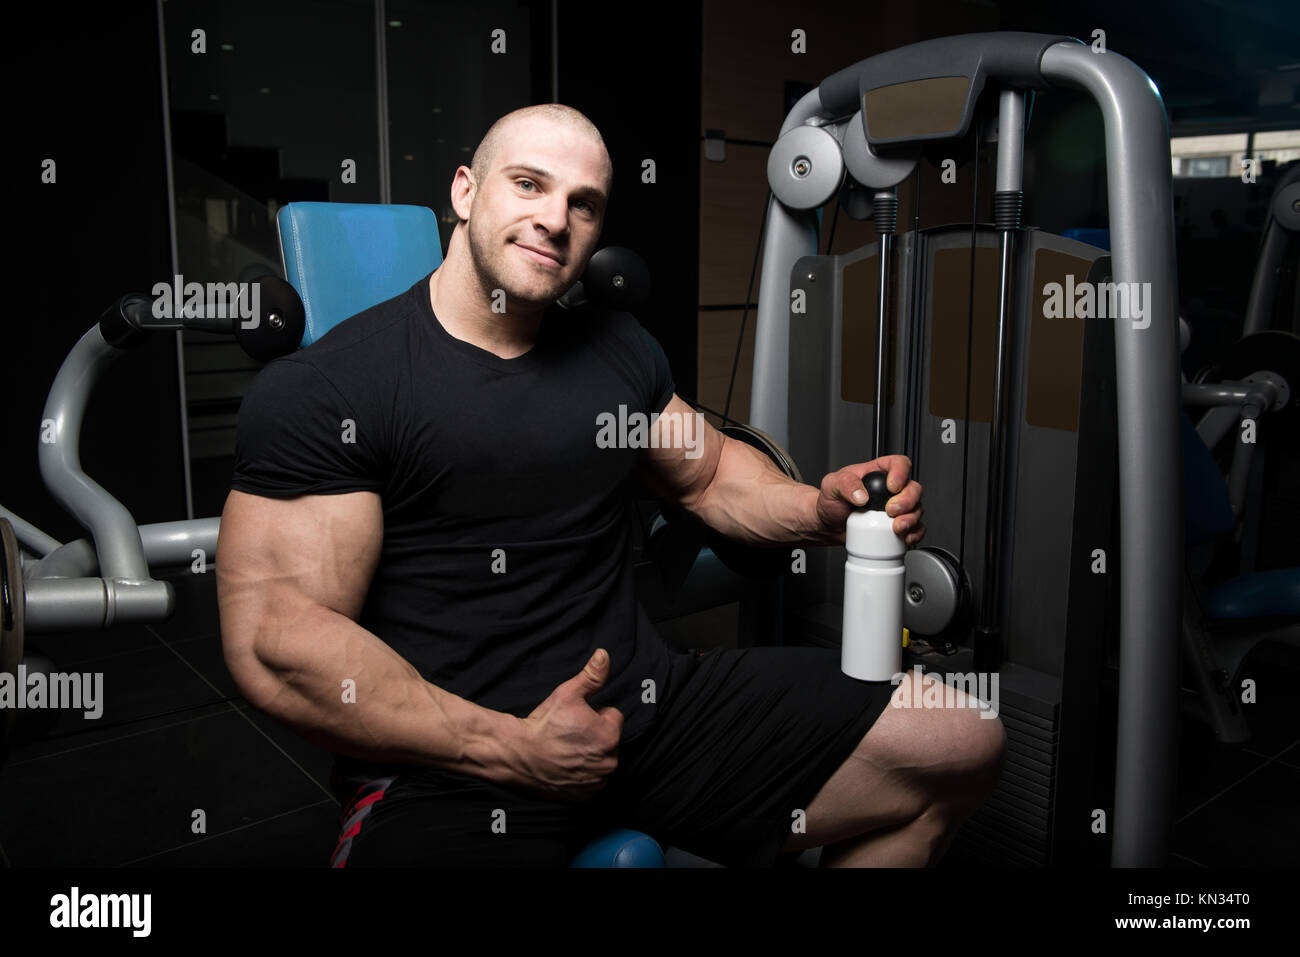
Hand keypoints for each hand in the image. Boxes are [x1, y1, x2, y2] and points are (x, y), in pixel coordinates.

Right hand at [510, 649, 624, 800]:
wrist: (519, 754)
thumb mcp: (568, 693)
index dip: (593, 713)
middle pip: (608, 738)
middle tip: (568, 733)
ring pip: (600, 758)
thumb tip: (604, 655)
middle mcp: (610, 762)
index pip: (612, 715)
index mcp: (610, 735)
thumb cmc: (543, 724)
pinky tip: (565, 764)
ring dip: (589, 753)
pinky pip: (591, 778)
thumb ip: (592, 675)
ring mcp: (597, 781)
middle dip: (593, 733)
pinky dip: (581, 772)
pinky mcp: (586, 795)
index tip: (575, 718)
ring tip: (565, 748)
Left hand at [815, 454, 924, 544]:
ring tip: (896, 527)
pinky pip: (915, 528)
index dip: (901, 473)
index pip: (899, 464)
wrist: (828, 524)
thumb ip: (845, 484)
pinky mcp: (897, 524)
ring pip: (917, 509)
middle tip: (891, 511)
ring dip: (911, 519)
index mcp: (878, 472)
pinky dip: (914, 533)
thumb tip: (862, 495)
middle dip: (907, 501)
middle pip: (913, 488)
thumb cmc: (832, 501)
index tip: (892, 487)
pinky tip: (903, 536)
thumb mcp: (832, 485)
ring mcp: (896, 507)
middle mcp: (890, 489)